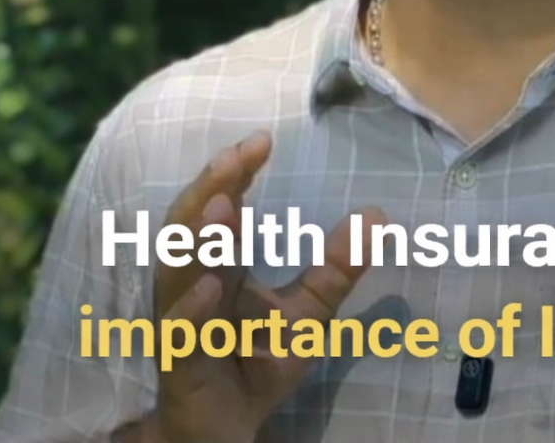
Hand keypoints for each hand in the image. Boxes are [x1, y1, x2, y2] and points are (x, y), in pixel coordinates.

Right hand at [146, 131, 383, 442]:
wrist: (230, 430)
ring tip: (224, 206)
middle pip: (188, 228)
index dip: (234, 173)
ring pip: (176, 276)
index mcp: (220, 263)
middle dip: (209, 189)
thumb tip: (379, 215)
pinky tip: (213, 286)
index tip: (261, 141)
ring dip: (199, 241)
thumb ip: (338, 268)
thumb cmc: (259, 361)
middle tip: (235, 157)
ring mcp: (181, 325)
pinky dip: (192, 309)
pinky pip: (181, 337)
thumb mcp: (310, 312)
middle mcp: (191, 285)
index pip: (220, 206)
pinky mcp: (181, 368)